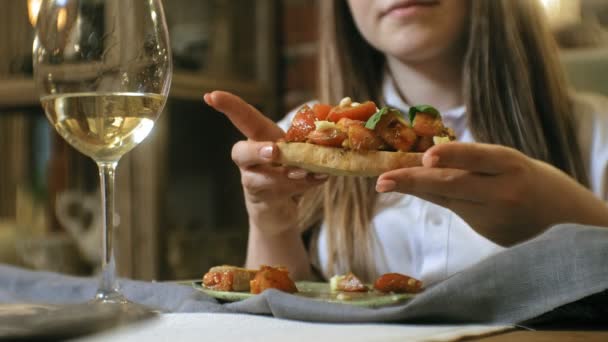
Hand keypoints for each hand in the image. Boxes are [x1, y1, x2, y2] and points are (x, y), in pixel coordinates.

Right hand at [203, 91, 326, 235]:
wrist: (280, 208)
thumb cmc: (290, 170)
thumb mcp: (301, 151)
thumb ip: (310, 143)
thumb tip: (329, 140)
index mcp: (259, 138)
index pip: (242, 118)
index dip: (228, 106)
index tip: (211, 95)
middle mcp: (248, 160)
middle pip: (240, 152)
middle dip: (257, 151)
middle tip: (275, 152)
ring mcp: (252, 181)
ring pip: (261, 179)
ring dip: (287, 176)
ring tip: (307, 172)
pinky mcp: (261, 200)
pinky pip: (278, 193)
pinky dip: (301, 185)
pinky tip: (318, 179)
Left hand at [376, 142, 607, 245]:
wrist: (566, 221)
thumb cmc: (531, 181)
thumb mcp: (510, 163)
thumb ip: (475, 162)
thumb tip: (426, 157)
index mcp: (513, 165)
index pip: (479, 158)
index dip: (452, 156)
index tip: (426, 157)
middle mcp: (503, 192)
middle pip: (454, 185)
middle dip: (414, 181)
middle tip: (382, 179)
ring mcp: (495, 217)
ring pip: (448, 200)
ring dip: (415, 190)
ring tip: (385, 182)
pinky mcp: (488, 233)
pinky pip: (455, 210)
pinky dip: (434, 198)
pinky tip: (413, 188)